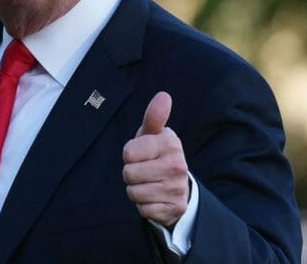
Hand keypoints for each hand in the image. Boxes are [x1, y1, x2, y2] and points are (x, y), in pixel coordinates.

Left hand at [122, 91, 189, 227]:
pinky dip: (144, 205)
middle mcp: (178, 165)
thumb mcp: (153, 134)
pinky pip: (143, 209)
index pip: (128, 153)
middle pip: (128, 174)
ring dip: (136, 190)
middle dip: (131, 173)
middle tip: (144, 170)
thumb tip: (164, 96)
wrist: (178, 186)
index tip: (141, 154)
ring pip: (134, 193)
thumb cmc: (156, 154)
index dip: (129, 155)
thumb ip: (154, 116)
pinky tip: (155, 197)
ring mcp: (177, 188)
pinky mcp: (175, 208)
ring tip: (148, 183)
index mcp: (171, 144)